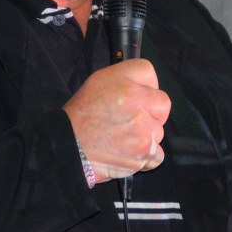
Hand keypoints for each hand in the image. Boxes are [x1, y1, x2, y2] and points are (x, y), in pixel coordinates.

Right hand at [63, 59, 170, 183]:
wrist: (69, 148)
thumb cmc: (81, 115)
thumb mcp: (98, 81)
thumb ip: (126, 77)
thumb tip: (146, 83)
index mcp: (126, 84)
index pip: (150, 75)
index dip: (144, 87)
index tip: (135, 96)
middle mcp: (138, 105)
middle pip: (162, 105)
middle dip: (151, 112)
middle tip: (130, 120)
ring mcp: (144, 131)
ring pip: (158, 131)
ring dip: (146, 136)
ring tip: (122, 139)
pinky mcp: (145, 153)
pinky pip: (157, 154)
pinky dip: (146, 157)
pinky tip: (128, 153)